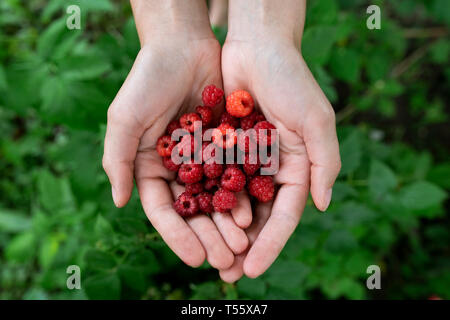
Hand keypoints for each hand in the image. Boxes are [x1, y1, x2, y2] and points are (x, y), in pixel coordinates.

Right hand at [102, 0, 248, 269]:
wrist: (183, 46)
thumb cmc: (147, 80)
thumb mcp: (125, 118)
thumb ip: (117, 159)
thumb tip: (118, 201)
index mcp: (150, 167)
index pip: (163, 210)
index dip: (178, 237)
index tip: (195, 259)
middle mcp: (177, 168)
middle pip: (193, 211)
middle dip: (208, 237)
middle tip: (225, 260)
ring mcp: (202, 158)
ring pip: (217, 198)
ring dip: (228, 224)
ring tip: (242, 245)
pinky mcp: (225, 145)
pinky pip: (236, 174)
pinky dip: (243, 195)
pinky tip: (254, 214)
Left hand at [218, 0, 340, 280]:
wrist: (256, 46)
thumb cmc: (291, 79)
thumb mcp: (315, 119)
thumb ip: (324, 162)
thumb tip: (323, 205)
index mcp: (295, 169)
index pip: (284, 216)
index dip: (270, 245)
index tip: (253, 269)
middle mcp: (269, 170)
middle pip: (257, 217)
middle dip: (243, 247)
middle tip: (227, 274)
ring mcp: (244, 161)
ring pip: (231, 204)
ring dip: (220, 231)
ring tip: (206, 257)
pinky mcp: (221, 148)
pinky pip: (211, 179)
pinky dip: (203, 200)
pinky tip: (191, 220)